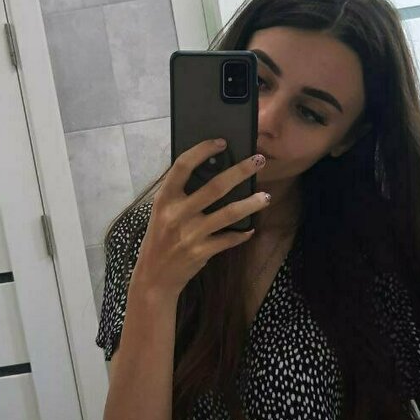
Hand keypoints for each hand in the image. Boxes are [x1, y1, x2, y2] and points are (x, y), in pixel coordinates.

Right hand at [133, 139, 266, 297]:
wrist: (153, 277)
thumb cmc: (160, 238)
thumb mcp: (163, 212)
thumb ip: (181, 194)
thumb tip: (213, 170)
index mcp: (164, 198)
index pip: (182, 166)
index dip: (202, 151)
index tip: (222, 142)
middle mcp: (176, 214)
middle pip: (215, 187)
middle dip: (240, 171)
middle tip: (259, 160)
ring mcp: (190, 234)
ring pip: (228, 213)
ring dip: (250, 204)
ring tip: (266, 196)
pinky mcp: (201, 251)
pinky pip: (228, 239)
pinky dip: (241, 233)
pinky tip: (250, 228)